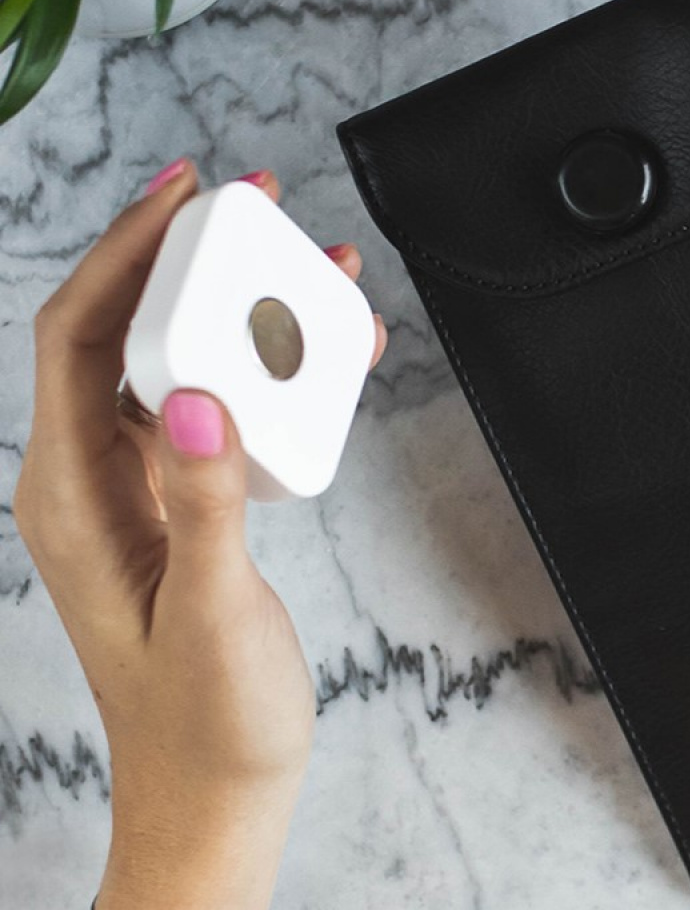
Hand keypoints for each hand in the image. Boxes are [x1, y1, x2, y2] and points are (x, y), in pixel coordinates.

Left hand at [11, 160, 387, 909]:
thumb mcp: (213, 614)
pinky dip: (265, 373)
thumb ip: (205, 504)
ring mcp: (138, 490)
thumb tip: (198, 396)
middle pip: (128, 333)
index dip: (126, 252)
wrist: (215, 790)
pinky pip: (219, 411)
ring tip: (312, 274)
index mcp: (72, 497)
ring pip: (181, 366)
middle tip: (256, 210)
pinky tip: (321, 362)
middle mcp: (92, 480)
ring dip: (240, 313)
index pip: (80, 338)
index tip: (185, 194)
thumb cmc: (207, 722)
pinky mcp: (184, 505)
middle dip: (189, 259)